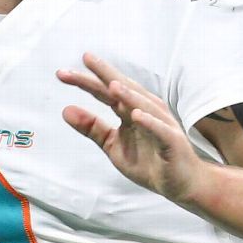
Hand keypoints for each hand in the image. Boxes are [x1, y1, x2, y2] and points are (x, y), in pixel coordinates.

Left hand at [57, 53, 206, 206]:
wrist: (181, 184)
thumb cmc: (149, 161)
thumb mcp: (113, 146)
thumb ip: (92, 128)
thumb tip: (65, 109)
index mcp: (129, 110)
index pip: (105, 92)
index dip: (85, 81)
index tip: (61, 73)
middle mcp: (146, 110)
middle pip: (123, 89)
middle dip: (105, 75)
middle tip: (85, 59)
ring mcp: (161, 124)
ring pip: (144, 105)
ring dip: (129, 95)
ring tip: (111, 85)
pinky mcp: (172, 142)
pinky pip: (160, 130)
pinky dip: (149, 122)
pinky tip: (136, 115)